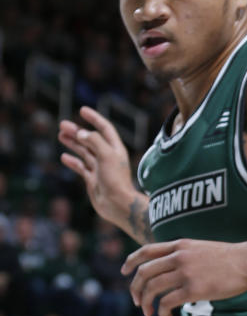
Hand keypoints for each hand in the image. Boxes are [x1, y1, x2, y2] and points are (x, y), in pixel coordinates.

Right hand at [59, 108, 135, 227]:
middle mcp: (108, 157)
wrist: (117, 205)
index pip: (104, 128)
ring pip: (84, 152)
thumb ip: (94, 141)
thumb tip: (81, 133)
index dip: (94, 118)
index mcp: (115, 149)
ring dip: (73, 143)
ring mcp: (100, 169)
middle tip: (62, 124)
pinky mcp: (93, 180)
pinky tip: (64, 157)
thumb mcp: (107, 156)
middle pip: (90, 139)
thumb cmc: (116, 180)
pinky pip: (81, 167)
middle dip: (77, 131)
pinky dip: (72, 161)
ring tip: (60, 135)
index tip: (82, 110)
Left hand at [123, 238, 246, 315]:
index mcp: (179, 245)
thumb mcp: (201, 248)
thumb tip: (170, 269)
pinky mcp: (194, 289)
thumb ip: (183, 254)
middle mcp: (179, 257)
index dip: (131, 261)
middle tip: (137, 301)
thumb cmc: (229, 258)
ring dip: (146, 302)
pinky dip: (162, 311)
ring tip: (149, 312)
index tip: (124, 272)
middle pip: (144, 272)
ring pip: (152, 288)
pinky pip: (167, 302)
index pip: (146, 251)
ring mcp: (185, 273)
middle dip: (135, 289)